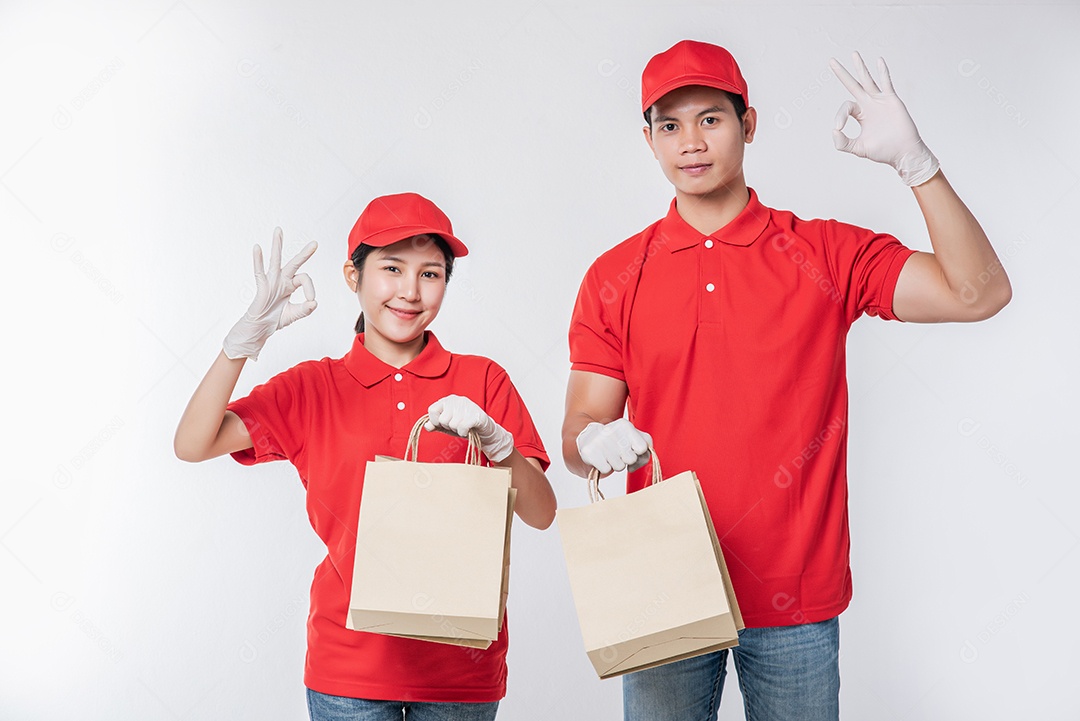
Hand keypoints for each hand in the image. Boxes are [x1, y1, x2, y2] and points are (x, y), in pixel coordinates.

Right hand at [223, 228, 317, 360]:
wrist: (260, 328)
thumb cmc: (275, 319)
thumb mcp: (294, 314)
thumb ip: (304, 309)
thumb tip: (314, 303)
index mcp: (290, 285)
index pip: (304, 280)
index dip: (310, 289)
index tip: (311, 300)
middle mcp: (282, 280)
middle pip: (294, 263)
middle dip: (304, 253)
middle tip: (315, 243)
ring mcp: (271, 281)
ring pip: (275, 260)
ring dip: (277, 245)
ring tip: (279, 230)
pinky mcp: (262, 286)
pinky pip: (259, 271)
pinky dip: (258, 260)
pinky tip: (257, 247)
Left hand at [425, 395, 514, 462]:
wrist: (484, 431)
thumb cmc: (464, 426)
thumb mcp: (447, 426)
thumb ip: (435, 425)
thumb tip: (426, 426)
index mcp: (447, 400)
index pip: (432, 410)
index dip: (436, 421)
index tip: (444, 424)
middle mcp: (456, 400)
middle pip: (442, 420)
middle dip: (449, 427)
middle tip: (457, 425)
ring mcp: (466, 406)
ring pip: (452, 425)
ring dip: (457, 430)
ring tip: (464, 427)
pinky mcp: (476, 414)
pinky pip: (462, 427)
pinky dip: (464, 433)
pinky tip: (468, 430)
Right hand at [576, 419, 651, 474]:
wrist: (590, 438)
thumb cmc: (616, 440)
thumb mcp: (633, 438)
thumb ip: (645, 450)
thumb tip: (634, 466)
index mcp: (625, 425)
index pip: (643, 447)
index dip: (639, 453)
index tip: (631, 449)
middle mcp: (612, 431)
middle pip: (631, 459)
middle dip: (626, 460)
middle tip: (619, 453)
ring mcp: (599, 441)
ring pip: (619, 466)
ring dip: (616, 464)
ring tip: (610, 455)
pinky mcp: (589, 452)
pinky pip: (606, 470)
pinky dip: (605, 467)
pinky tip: (602, 458)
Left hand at [829, 52, 938, 186]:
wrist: (903, 152)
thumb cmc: (883, 151)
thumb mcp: (858, 149)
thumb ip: (843, 143)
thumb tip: (834, 130)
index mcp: (861, 114)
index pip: (845, 108)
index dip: (839, 115)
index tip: (838, 127)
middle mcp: (869, 104)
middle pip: (852, 85)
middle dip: (842, 73)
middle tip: (831, 61)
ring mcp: (880, 101)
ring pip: (868, 80)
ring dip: (860, 67)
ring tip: (853, 54)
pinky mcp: (892, 100)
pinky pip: (886, 83)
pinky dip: (882, 72)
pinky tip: (878, 60)